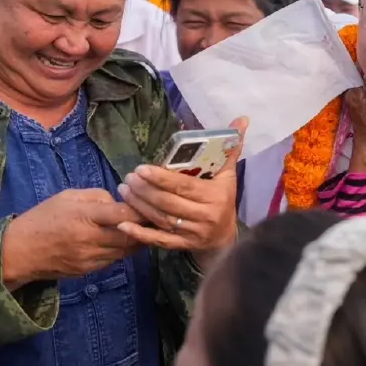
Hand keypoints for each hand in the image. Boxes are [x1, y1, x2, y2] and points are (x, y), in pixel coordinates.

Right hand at [2, 188, 143, 285]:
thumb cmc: (43, 218)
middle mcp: (89, 240)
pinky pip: (114, 259)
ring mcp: (90, 258)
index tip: (152, 203)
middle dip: (146, 227)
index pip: (122, 214)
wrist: (19, 252)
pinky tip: (129, 240)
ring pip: (125, 250)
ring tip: (149, 228)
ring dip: (138, 239)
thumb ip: (96, 196)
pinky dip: (124, 249)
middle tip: (158, 217)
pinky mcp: (89, 270)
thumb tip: (120, 202)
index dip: (141, 209)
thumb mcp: (67, 197)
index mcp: (83, 217)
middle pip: (130, 235)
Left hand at [117, 118, 245, 255]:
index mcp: (215, 195)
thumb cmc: (225, 199)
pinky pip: (159, 241)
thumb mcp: (229, 174)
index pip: (184, 185)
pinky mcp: (182, 246)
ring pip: (161, 219)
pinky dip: (140, 234)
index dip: (161, 178)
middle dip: (145, 189)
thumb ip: (231, 147)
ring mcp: (193, 233)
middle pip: (168, 202)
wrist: (226, 238)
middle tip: (129, 177)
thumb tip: (242, 119)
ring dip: (139, 205)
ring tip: (124, 190)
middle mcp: (204, 215)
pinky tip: (123, 224)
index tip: (141, 168)